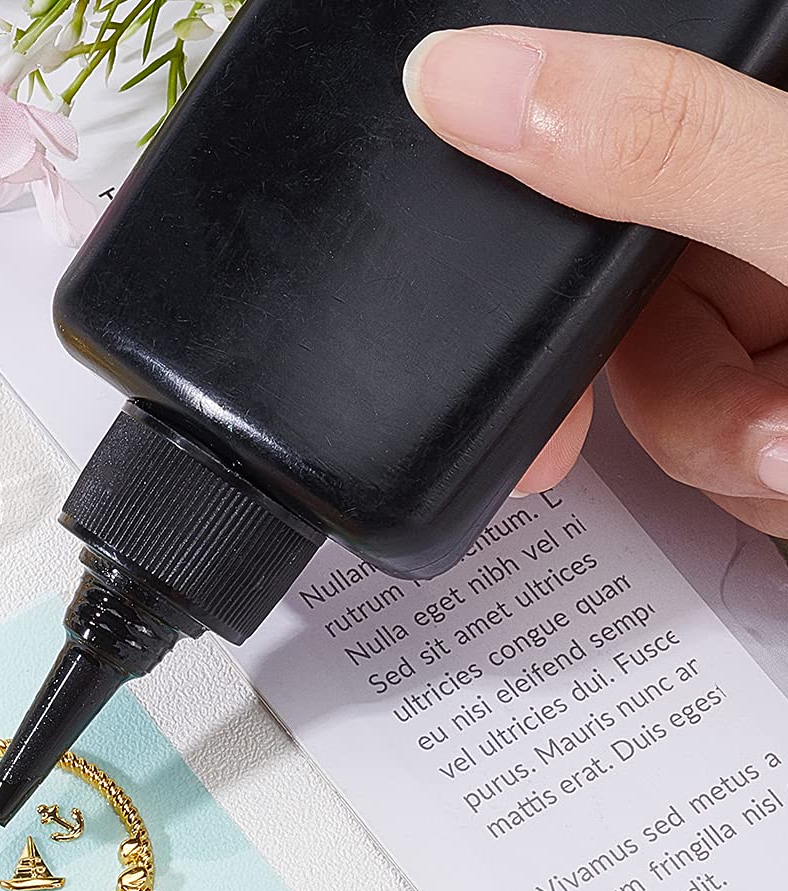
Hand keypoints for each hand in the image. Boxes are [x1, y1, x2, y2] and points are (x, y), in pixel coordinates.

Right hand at [404, 24, 787, 532]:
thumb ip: (659, 145)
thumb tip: (469, 78)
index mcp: (771, 126)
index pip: (629, 118)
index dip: (555, 190)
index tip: (503, 271)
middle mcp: (762, 214)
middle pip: (616, 278)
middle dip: (653, 370)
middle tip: (647, 409)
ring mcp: (771, 319)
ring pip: (651, 381)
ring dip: (701, 439)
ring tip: (785, 447)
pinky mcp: (767, 413)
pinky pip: (695, 445)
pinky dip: (735, 478)